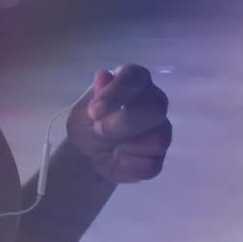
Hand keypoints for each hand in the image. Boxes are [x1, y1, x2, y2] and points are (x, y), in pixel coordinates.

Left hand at [65, 64, 171, 183]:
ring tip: (110, 146)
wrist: (88, 156)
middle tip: (99, 130)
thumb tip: (105, 76)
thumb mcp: (81, 113)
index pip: (135, 76)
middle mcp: (153, 100)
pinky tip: (117, 159)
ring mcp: (161, 129)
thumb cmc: (87, 125)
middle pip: (156, 108)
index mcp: (133, 81)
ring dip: (126, 146)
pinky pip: (151, 164)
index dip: (116, 92)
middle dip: (125, 123)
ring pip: (158, 139)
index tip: (94, 111)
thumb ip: (95, 98)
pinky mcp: (160, 157)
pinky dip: (127, 165)